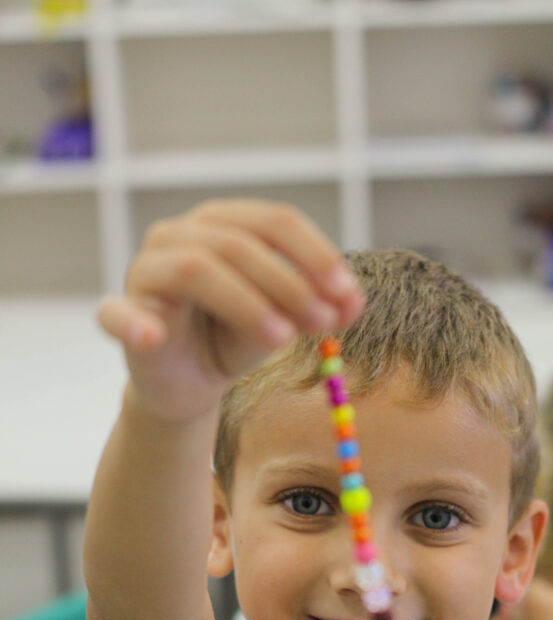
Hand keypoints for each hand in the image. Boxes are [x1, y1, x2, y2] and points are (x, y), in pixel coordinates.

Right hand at [97, 200, 365, 421]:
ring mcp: (145, 271)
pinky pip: (117, 313)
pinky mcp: (121, 315)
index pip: (273, 221)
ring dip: (246, 303)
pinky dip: (133, 322)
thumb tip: (355, 302)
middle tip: (324, 321)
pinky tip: (153, 336)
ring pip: (195, 269)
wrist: (190, 383)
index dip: (315, 254)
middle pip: (237, 243)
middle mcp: (179, 235)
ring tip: (283, 340)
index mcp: (222, 223)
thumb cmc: (235, 338)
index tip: (348, 292)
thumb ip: (317, 307)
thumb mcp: (285, 322)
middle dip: (288, 282)